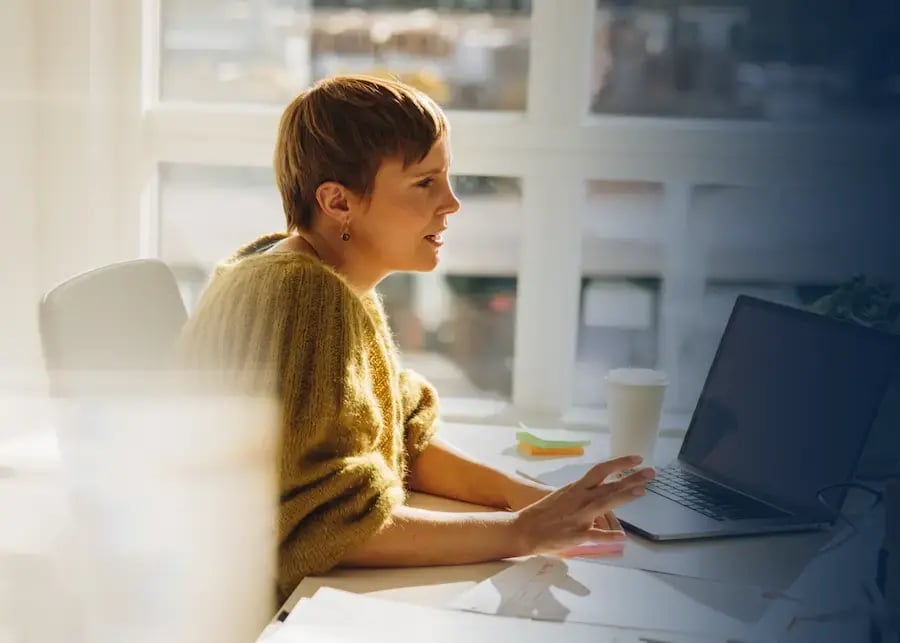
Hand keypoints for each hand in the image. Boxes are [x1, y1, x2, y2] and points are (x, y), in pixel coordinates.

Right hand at [510, 455, 654, 556]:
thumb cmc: (543, 513)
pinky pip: (595, 535)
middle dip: (631, 477)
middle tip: (651, 472)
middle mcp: (580, 498)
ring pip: (605, 503)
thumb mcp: (564, 497)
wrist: (524, 528)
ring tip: (642, 491)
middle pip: (609, 484)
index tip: (637, 459)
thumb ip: (582, 497)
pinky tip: (622, 537)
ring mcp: (579, 516)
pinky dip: (608, 536)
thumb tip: (597, 498)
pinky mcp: (576, 534)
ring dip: (624, 496)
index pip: (601, 470)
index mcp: (576, 488)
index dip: (620, 463)